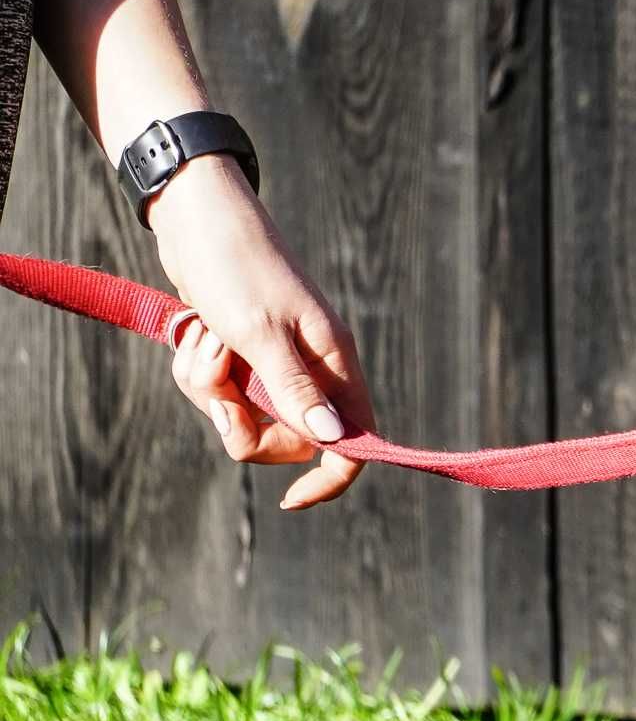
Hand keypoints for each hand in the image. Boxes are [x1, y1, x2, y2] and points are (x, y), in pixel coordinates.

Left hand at [148, 155, 375, 508]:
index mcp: (334, 362)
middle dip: (245, 428)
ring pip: (246, 415)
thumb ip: (295, 392)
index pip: (354, 441)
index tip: (289, 499)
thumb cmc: (236, 269)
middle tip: (221, 400)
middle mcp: (312, 366)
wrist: (197, 221)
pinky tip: (196, 334)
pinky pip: (220, 391)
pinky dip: (200, 373)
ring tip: (205, 342)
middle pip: (289, 439)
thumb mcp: (260, 335)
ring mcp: (275, 360)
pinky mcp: (242, 352)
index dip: (330, 477)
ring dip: (212, 391)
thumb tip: (333, 443)